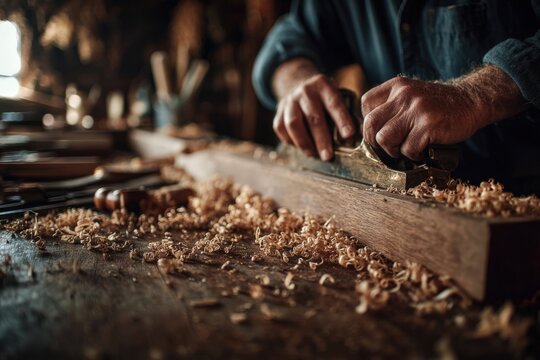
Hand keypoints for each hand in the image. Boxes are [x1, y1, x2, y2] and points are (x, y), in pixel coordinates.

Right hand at [272, 59, 355, 160]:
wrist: (297, 83)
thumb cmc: (323, 97)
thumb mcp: (336, 96)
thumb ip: (346, 113)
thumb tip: (361, 135)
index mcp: (323, 85)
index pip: (334, 103)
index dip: (342, 120)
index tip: (348, 135)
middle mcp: (305, 91)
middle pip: (313, 117)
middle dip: (321, 139)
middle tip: (328, 156)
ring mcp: (289, 100)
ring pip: (293, 123)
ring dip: (304, 142)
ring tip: (313, 154)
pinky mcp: (278, 111)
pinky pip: (280, 128)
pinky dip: (290, 140)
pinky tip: (300, 147)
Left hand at [361, 76, 485, 159]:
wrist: (471, 101)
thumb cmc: (438, 104)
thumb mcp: (411, 95)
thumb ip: (391, 106)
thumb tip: (370, 131)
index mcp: (396, 86)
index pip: (366, 104)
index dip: (370, 123)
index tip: (381, 131)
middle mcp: (403, 95)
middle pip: (370, 124)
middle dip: (376, 141)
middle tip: (389, 146)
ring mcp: (416, 109)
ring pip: (384, 138)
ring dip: (393, 149)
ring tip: (406, 148)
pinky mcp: (428, 125)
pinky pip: (407, 148)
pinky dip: (413, 155)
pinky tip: (422, 149)